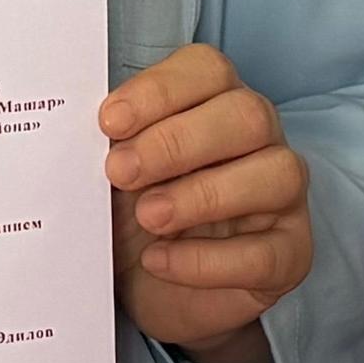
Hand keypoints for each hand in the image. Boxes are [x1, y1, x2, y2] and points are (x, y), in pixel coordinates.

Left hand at [102, 44, 312, 362]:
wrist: (150, 291)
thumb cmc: (133, 217)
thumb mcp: (112, 176)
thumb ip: (109, 147)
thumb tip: (73, 129)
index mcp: (216, 103)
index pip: (208, 70)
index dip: (160, 90)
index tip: (108, 122)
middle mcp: (261, 141)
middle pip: (247, 115)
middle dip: (178, 142)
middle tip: (120, 172)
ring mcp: (283, 198)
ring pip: (277, 174)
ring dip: (203, 194)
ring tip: (147, 217)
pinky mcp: (290, 255)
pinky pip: (267, 252)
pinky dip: (208, 260)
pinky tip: (160, 261)